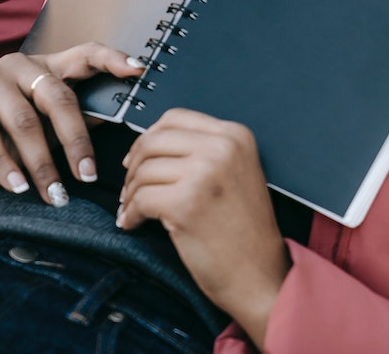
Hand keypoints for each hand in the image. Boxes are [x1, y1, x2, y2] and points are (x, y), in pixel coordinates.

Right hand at [0, 43, 143, 204]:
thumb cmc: (5, 135)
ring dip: (42, 163)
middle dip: (76, 141)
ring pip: (24, 121)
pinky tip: (18, 187)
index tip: (138, 71)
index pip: (85, 53)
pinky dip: (6, 167)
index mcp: (48, 67)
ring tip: (55, 193)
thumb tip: (115, 121)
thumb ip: (76, 120)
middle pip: (58, 97)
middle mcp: (20, 66)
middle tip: (89, 175)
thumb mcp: (45, 127)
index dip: (112, 59)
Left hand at [118, 108, 290, 346]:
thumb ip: (203, 150)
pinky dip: (130, 213)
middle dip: (134, 165)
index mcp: (236, 135)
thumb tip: (150, 144)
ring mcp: (204, 173)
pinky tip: (134, 223)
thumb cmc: (245, 229)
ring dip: (130, 193)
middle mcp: (222, 148)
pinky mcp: (185, 202)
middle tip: (130, 187)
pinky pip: (139, 199)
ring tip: (133, 209)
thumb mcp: (235, 172)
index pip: (175, 117)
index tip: (139, 156)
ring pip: (143, 170)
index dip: (149, 137)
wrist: (258, 271)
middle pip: (153, 140)